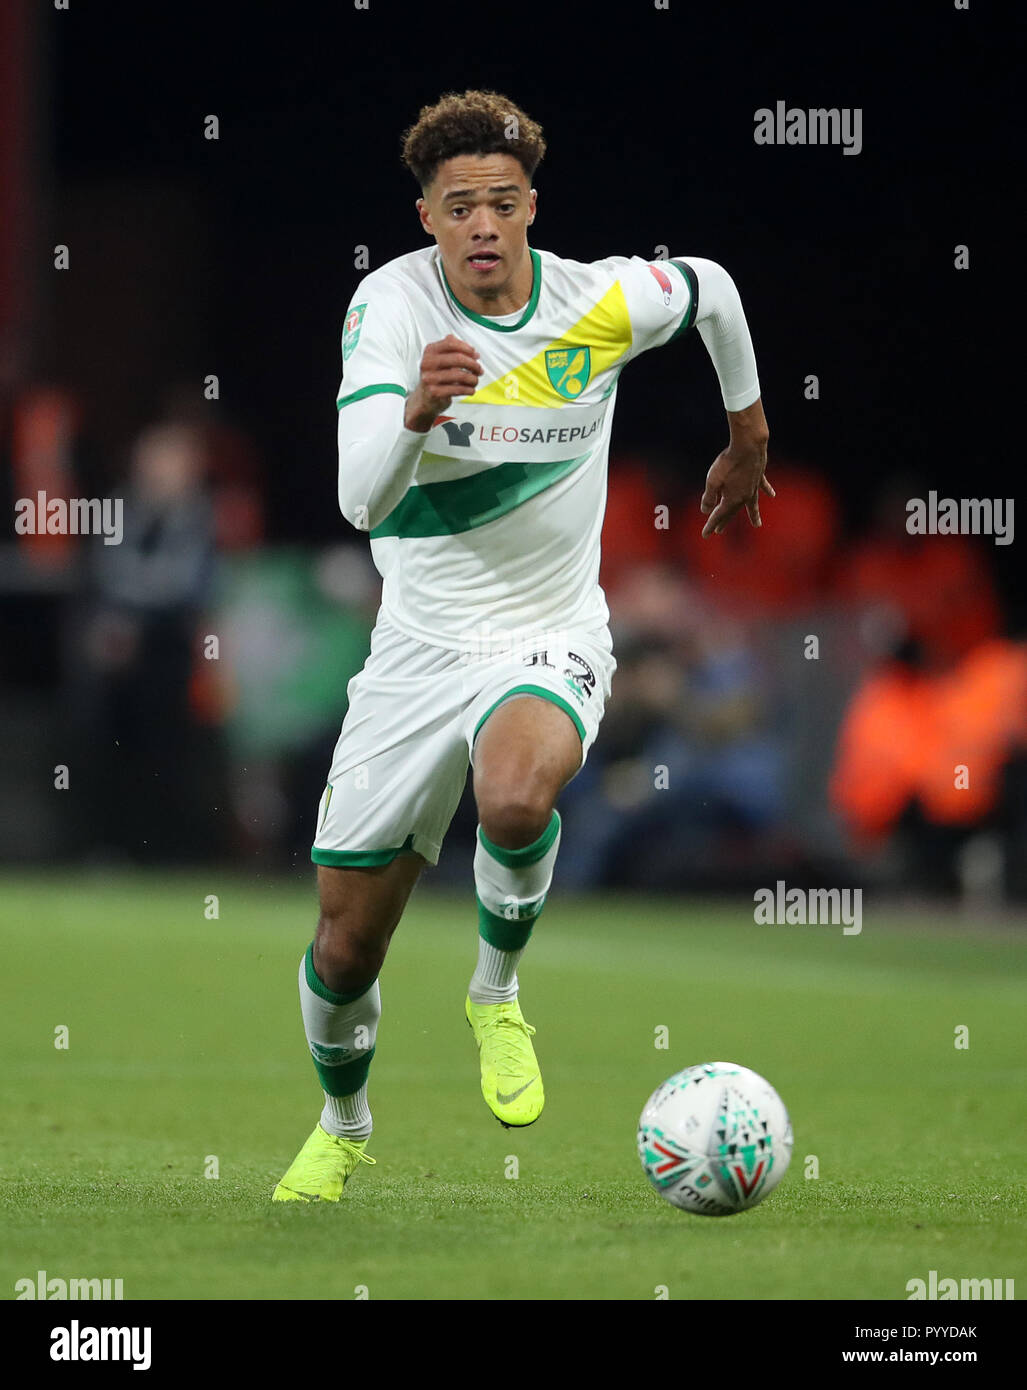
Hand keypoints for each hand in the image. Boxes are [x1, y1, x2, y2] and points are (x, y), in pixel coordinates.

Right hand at [404, 334, 482, 432]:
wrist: (425, 398)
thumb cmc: (436, 377)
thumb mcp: (441, 359)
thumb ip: (455, 351)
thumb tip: (473, 352)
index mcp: (430, 351)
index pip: (451, 343)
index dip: (467, 348)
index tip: (475, 354)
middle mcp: (428, 363)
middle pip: (458, 358)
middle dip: (473, 364)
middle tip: (478, 369)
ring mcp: (430, 378)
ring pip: (460, 375)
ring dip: (473, 379)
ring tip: (475, 381)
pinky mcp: (435, 392)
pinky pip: (458, 389)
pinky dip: (469, 390)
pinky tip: (470, 390)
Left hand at [700, 397, 772, 536]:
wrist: (748, 446)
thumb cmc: (728, 463)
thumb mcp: (713, 481)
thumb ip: (709, 497)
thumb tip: (706, 511)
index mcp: (731, 500)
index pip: (718, 516)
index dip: (710, 525)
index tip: (705, 535)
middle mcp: (744, 497)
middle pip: (732, 512)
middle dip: (724, 521)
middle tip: (719, 530)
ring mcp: (753, 487)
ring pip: (752, 504)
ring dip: (753, 514)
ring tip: (757, 524)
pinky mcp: (759, 475)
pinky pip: (763, 486)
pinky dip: (767, 490)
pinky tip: (772, 495)